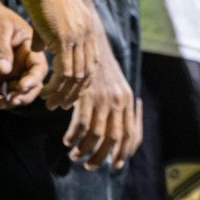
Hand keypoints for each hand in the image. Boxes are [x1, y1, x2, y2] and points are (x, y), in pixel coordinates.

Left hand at [0, 0, 49, 110]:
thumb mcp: (0, 29)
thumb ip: (3, 50)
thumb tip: (4, 71)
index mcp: (31, 48)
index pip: (39, 68)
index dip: (33, 80)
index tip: (20, 87)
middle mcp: (25, 63)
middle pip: (32, 86)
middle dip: (23, 97)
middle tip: (10, 101)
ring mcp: (13, 72)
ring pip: (17, 93)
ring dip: (9, 102)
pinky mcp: (1, 78)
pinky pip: (3, 94)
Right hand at [20, 0, 99, 110]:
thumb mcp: (49, 20)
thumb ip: (48, 37)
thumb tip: (40, 49)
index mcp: (88, 30)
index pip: (92, 64)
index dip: (82, 83)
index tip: (70, 95)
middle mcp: (88, 34)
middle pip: (87, 74)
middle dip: (74, 94)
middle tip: (60, 106)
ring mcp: (79, 37)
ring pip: (76, 76)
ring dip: (63, 94)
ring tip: (50, 104)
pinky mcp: (66, 39)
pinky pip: (65, 71)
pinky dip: (56, 86)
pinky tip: (46, 92)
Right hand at [62, 27, 141, 171]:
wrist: (91, 34)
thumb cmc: (100, 60)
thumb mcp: (114, 82)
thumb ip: (116, 102)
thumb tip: (112, 123)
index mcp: (127, 98)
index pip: (132, 133)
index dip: (125, 152)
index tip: (115, 164)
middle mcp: (119, 100)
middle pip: (116, 139)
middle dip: (104, 157)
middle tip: (90, 166)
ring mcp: (103, 98)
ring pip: (97, 135)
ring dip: (85, 150)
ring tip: (75, 156)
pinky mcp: (87, 94)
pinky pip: (80, 124)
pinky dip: (73, 137)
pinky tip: (67, 140)